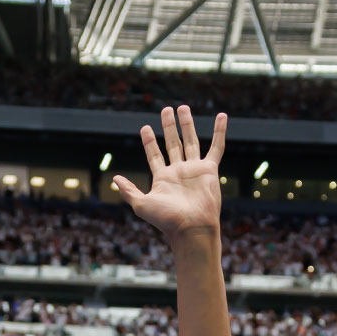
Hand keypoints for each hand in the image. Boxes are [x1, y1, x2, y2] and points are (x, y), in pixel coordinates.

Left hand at [111, 105, 226, 238]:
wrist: (191, 227)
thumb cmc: (166, 220)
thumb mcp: (141, 204)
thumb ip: (128, 190)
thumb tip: (114, 178)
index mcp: (163, 178)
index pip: (154, 154)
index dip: (150, 141)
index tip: (145, 127)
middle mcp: (179, 171)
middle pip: (173, 143)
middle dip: (169, 126)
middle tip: (166, 110)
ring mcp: (195, 169)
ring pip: (191, 141)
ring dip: (187, 124)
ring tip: (183, 108)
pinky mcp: (209, 169)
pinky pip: (216, 147)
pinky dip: (219, 131)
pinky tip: (222, 117)